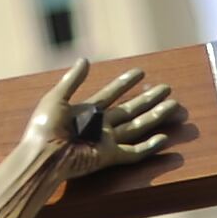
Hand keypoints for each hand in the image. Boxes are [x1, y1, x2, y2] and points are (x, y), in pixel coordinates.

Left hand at [31, 60, 180, 178]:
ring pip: (137, 128)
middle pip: (129, 110)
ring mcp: (105, 142)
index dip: (125, 83)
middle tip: (166, 88)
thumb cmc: (43, 128)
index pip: (110, 94)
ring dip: (155, 117)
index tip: (140, 72)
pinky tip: (164, 139)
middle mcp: (99, 126)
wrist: (42, 155)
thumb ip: (72, 80)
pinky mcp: (109, 157)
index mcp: (86, 112)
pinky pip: (133, 153)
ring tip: (174, 106)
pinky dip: (149, 147)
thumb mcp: (56, 97)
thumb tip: (85, 60)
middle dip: (148, 99)